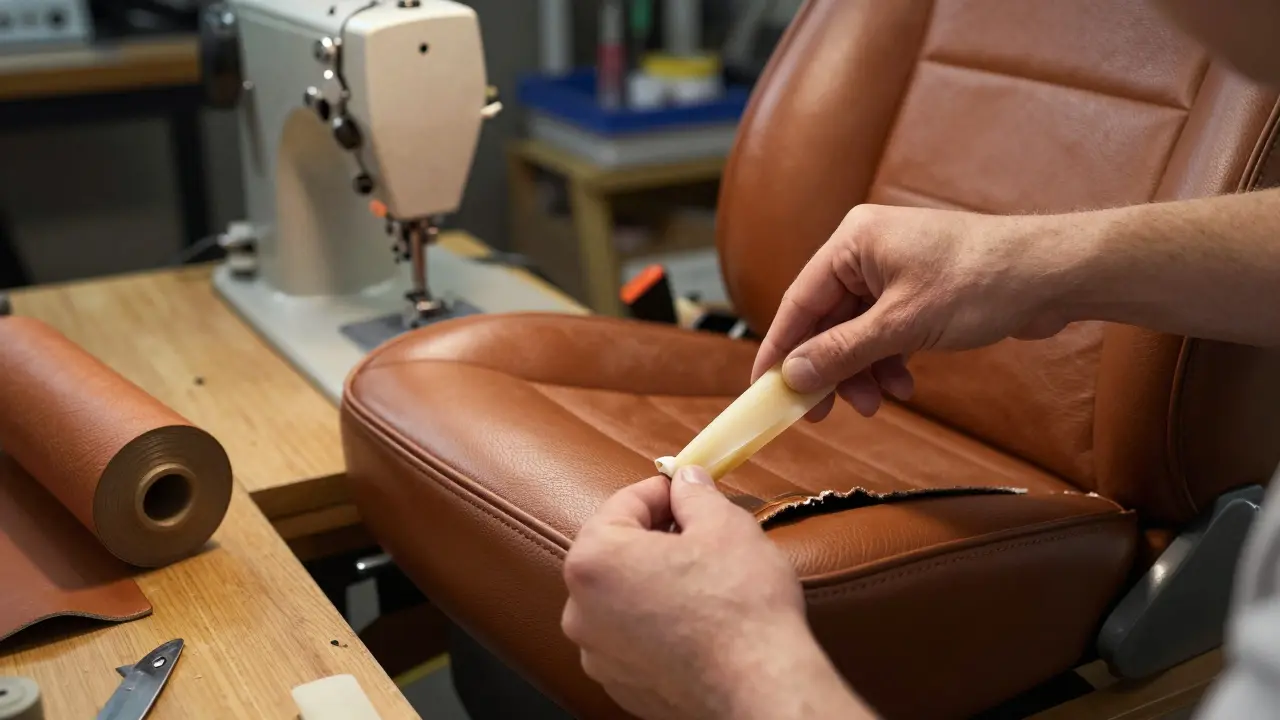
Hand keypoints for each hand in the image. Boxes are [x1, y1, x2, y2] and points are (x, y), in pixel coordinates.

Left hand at [562, 468, 868, 719]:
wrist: (759, 686)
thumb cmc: (740, 607)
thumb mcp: (725, 525)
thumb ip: (695, 494)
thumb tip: (687, 482)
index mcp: (595, 560)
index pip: (623, 503)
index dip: (663, 491)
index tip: (688, 489)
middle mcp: (581, 609)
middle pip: (616, 552)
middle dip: (656, 537)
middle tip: (699, 532)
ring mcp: (597, 653)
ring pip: (622, 597)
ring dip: (654, 582)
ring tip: (702, 581)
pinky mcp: (621, 685)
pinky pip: (632, 638)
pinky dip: (656, 624)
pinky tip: (696, 622)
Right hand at [753, 204, 1078, 418]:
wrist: (1053, 274)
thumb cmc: (981, 281)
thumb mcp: (902, 324)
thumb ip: (843, 352)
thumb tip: (794, 375)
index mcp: (853, 241)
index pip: (799, 301)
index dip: (779, 349)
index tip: (764, 389)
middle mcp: (867, 251)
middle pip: (826, 321)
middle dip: (829, 369)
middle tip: (822, 412)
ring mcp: (895, 271)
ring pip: (856, 332)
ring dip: (862, 371)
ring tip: (879, 403)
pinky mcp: (919, 292)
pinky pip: (884, 332)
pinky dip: (887, 362)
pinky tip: (903, 385)